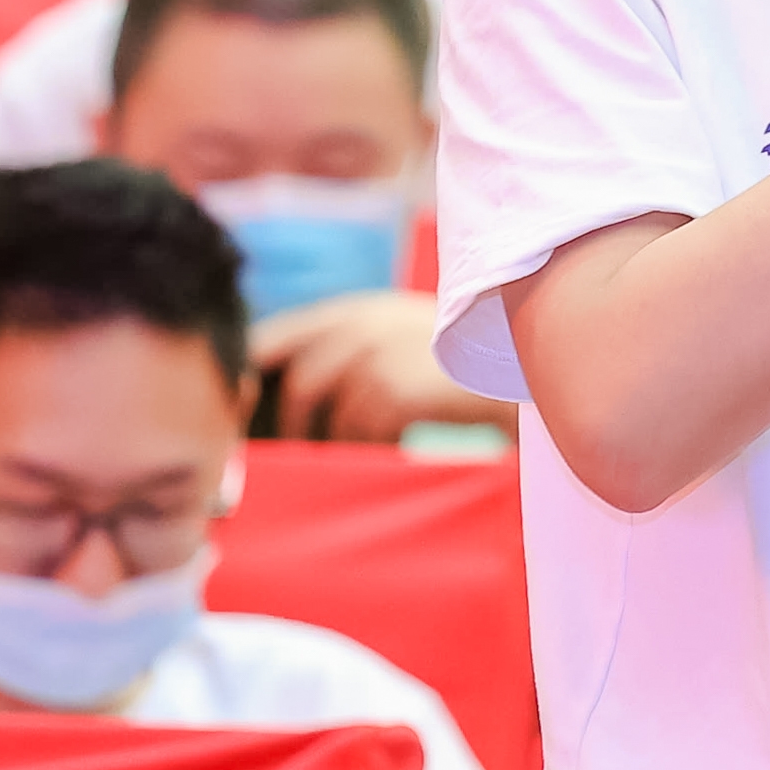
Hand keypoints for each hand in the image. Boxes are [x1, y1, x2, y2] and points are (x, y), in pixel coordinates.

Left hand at [250, 291, 512, 442]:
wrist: (524, 366)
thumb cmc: (469, 360)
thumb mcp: (407, 333)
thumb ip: (359, 345)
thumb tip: (301, 389)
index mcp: (359, 309)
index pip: (279, 335)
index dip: (255, 371)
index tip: (245, 404)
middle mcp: (361, 325)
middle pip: (299, 379)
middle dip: (290, 423)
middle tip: (293, 452)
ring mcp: (375, 356)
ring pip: (327, 413)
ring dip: (336, 443)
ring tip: (355, 460)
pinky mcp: (390, 390)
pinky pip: (359, 433)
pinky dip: (372, 450)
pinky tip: (397, 453)